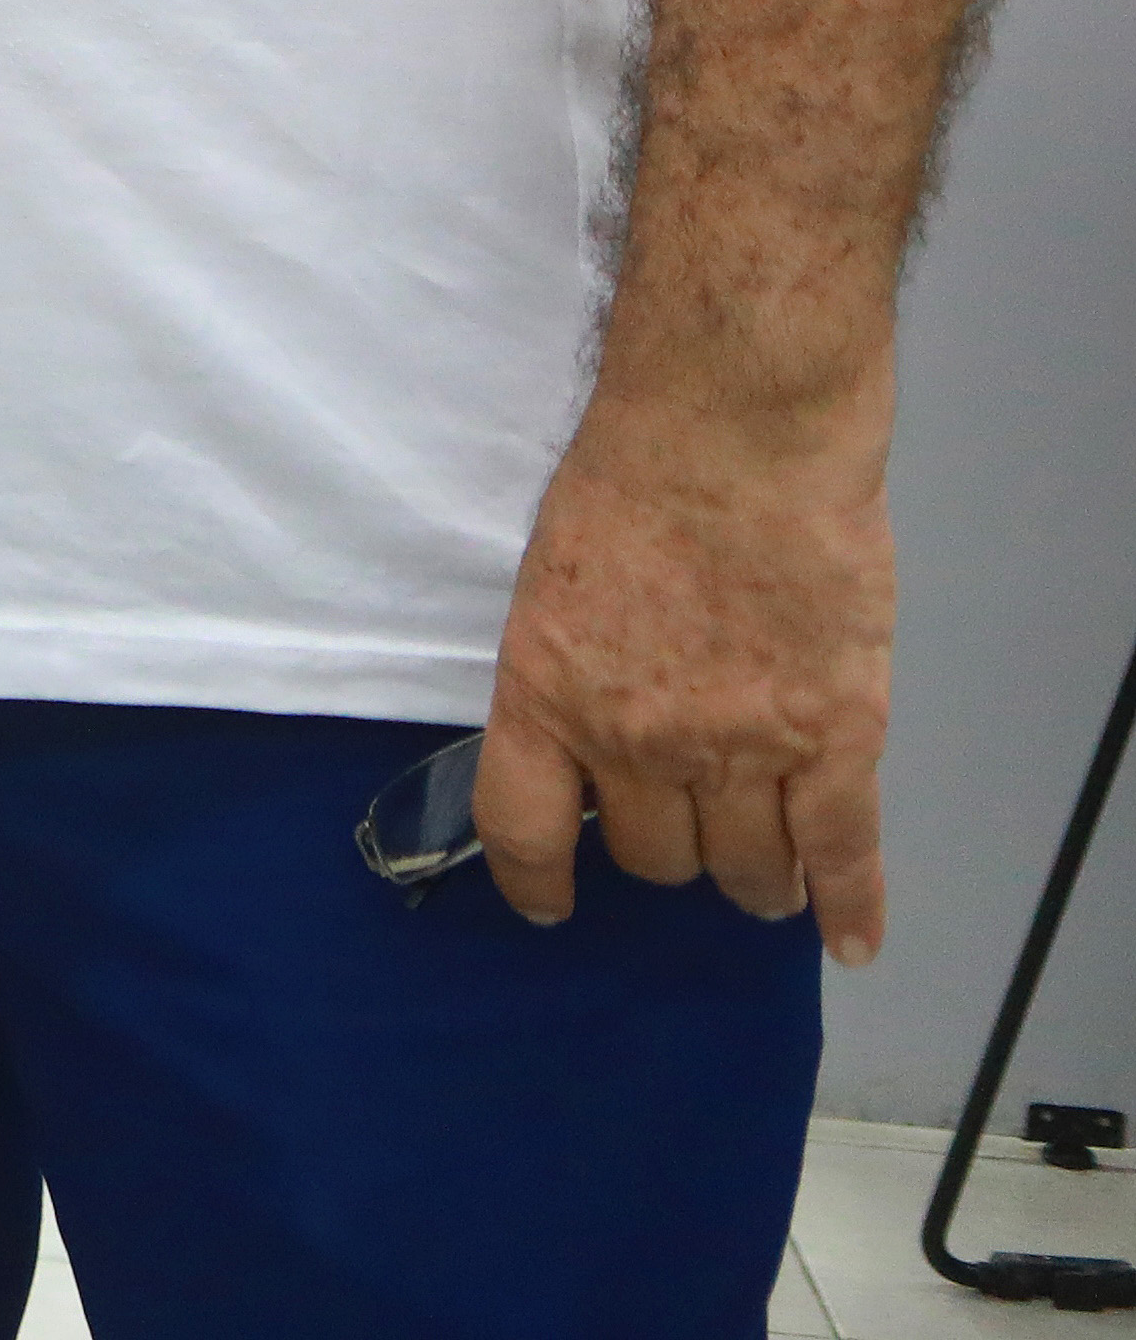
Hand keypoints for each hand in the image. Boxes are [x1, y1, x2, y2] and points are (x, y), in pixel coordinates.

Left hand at [472, 386, 894, 961]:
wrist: (734, 434)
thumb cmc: (635, 479)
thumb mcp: (554, 584)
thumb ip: (571, 669)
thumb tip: (592, 730)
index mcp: (546, 693)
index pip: (523, 827)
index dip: (537, 881)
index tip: (550, 904)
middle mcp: (636, 740)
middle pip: (653, 856)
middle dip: (669, 852)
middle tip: (690, 830)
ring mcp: (740, 747)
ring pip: (746, 869)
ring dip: (754, 882)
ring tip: (763, 876)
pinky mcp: (835, 737)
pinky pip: (841, 851)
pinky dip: (849, 905)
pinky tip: (848, 940)